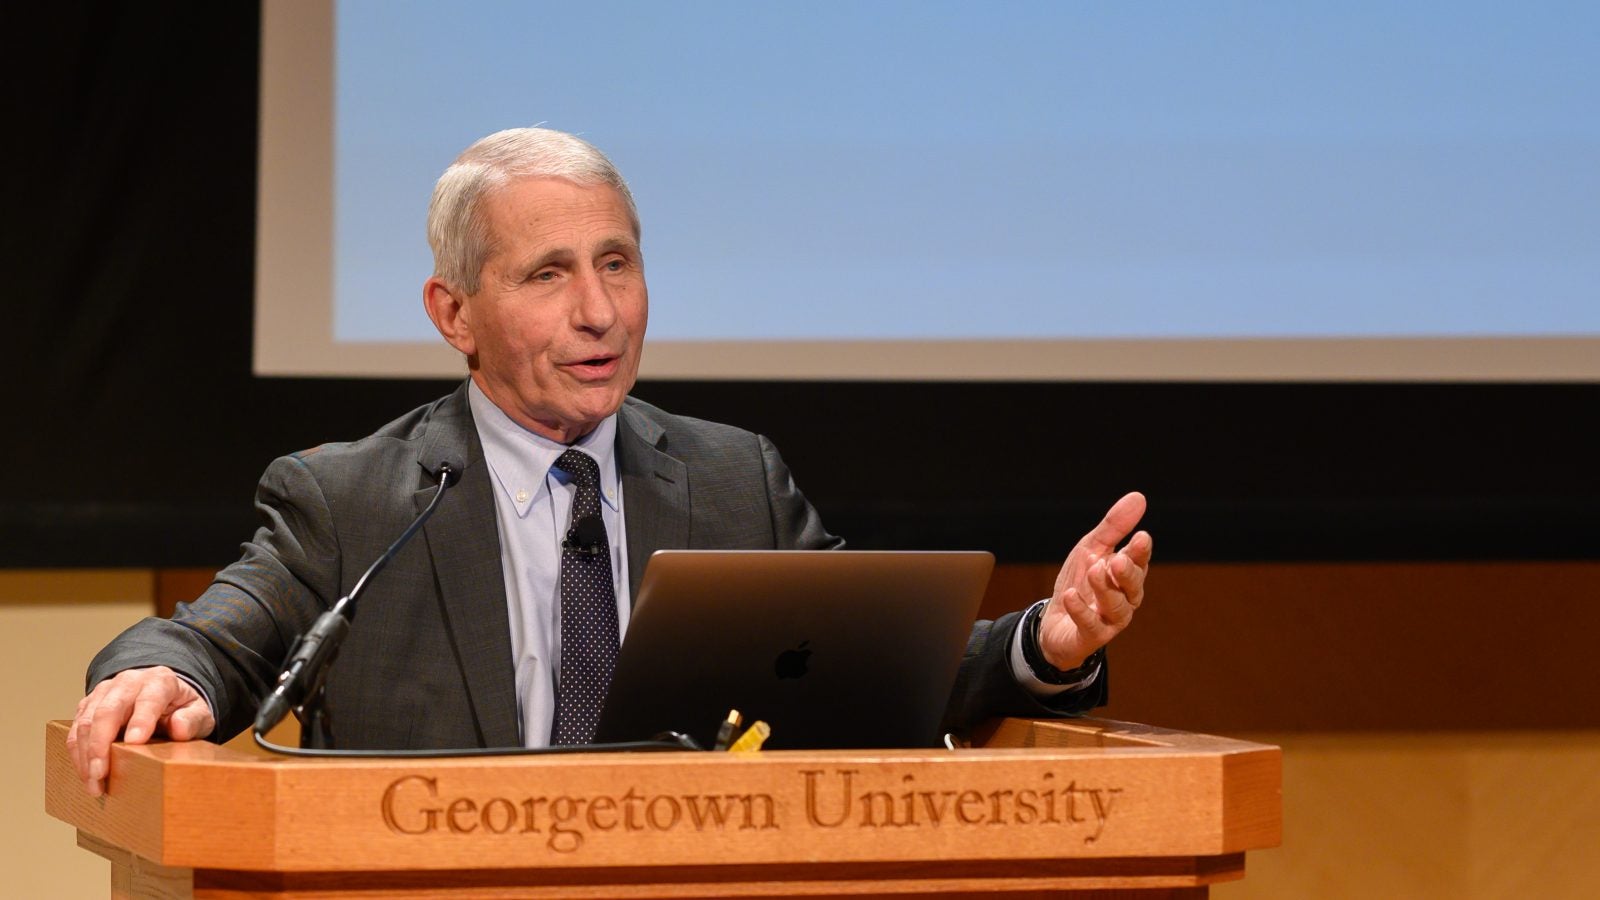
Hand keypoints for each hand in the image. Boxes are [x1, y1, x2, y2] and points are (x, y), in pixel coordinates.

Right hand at [66, 666, 214, 796]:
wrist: (163, 693)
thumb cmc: (181, 706)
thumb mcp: (199, 712)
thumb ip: (192, 720)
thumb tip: (179, 728)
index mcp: (159, 681)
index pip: (149, 699)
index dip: (141, 720)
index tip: (136, 742)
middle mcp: (128, 682)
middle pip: (108, 710)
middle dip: (100, 744)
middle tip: (100, 774)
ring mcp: (104, 692)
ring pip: (86, 720)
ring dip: (85, 755)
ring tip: (93, 783)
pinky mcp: (89, 705)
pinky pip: (76, 728)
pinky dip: (78, 753)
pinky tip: (86, 774)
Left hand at [1038, 492, 1152, 669]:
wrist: (1055, 622)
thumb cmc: (1080, 581)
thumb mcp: (1091, 548)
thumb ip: (1113, 527)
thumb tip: (1139, 498)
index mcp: (1127, 575)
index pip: (1139, 562)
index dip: (1141, 552)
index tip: (1140, 538)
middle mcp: (1124, 598)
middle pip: (1133, 587)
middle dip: (1128, 573)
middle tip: (1119, 559)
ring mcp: (1110, 620)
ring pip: (1116, 607)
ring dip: (1105, 589)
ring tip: (1093, 571)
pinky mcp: (1091, 636)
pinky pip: (1090, 625)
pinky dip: (1081, 610)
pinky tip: (1071, 596)